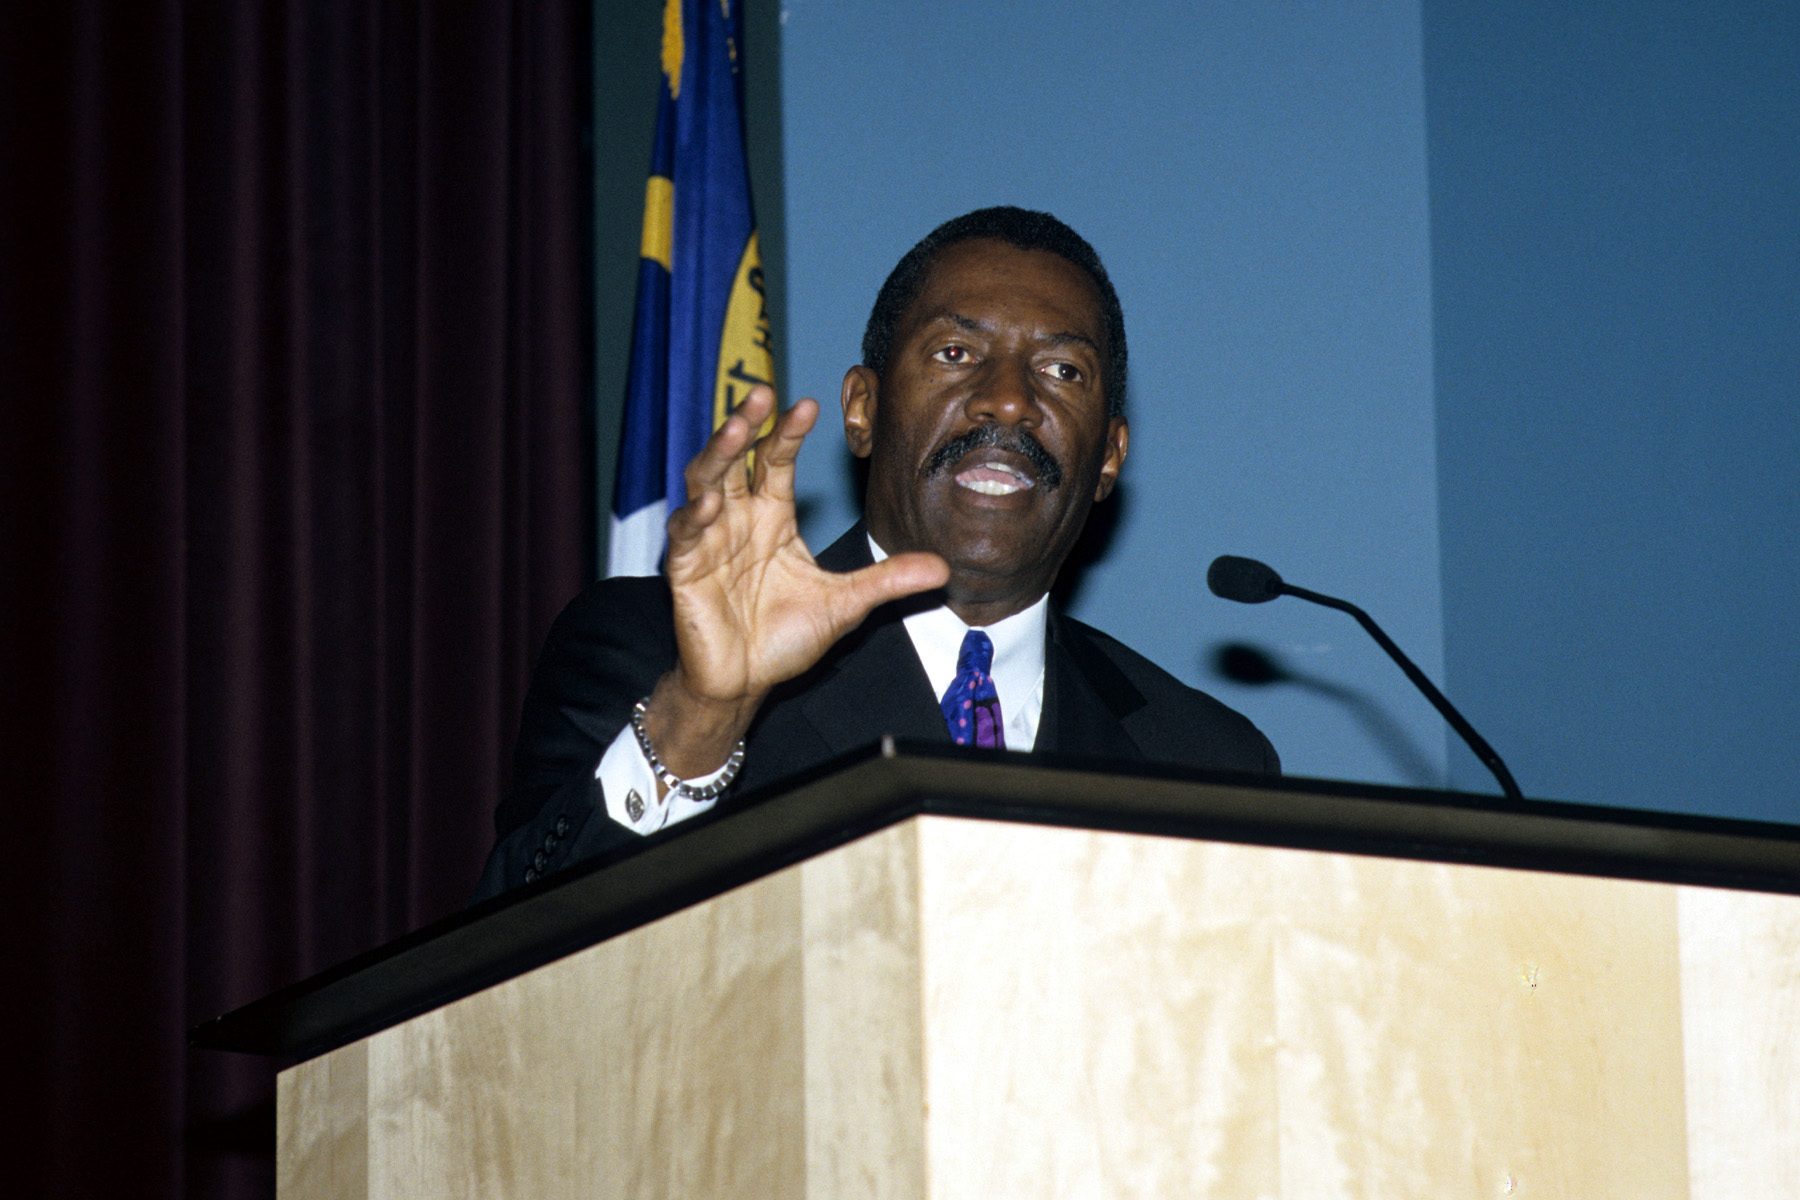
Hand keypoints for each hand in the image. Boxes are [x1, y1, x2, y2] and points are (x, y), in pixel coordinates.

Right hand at [643, 385, 948, 778]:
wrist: (747, 681)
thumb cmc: (786, 636)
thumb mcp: (846, 603)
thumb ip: (888, 580)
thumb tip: (944, 567)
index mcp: (773, 515)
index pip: (777, 461)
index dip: (789, 433)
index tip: (808, 406)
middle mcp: (738, 518)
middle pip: (736, 459)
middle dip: (745, 425)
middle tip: (760, 394)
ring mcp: (708, 540)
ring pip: (704, 483)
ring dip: (716, 455)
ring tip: (733, 431)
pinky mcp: (685, 570)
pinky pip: (685, 537)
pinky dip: (694, 519)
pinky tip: (708, 506)